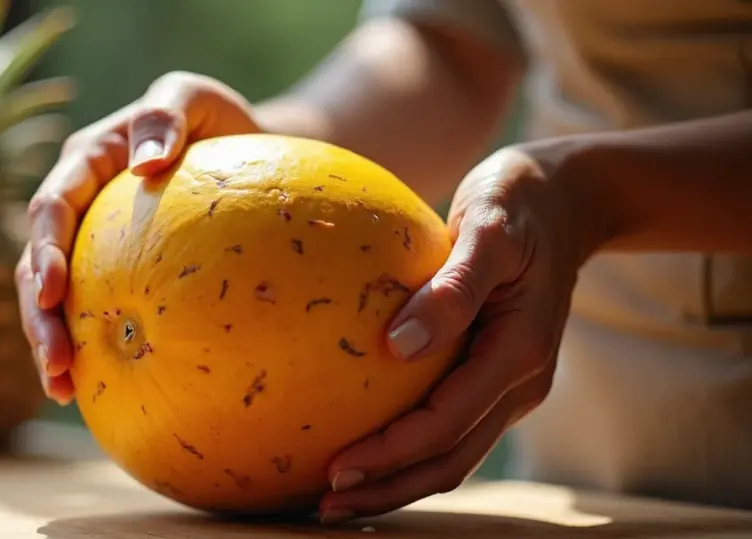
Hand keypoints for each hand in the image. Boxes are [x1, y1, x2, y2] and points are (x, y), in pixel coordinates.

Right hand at [14, 72, 260, 403]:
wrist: (243, 151)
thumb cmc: (218, 123)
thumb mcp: (195, 97)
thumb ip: (166, 114)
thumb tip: (147, 164)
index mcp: (87, 161)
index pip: (52, 205)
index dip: (45, 249)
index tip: (54, 291)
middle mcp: (78, 203)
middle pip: (37, 262)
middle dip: (38, 315)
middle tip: (56, 362)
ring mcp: (90, 241)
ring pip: (51, 296)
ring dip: (49, 341)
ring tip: (61, 388)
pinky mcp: (111, 271)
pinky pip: (91, 309)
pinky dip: (86, 346)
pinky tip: (93, 388)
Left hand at [318, 143, 601, 522]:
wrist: (567, 199)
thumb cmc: (519, 202)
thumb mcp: (489, 229)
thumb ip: (452, 288)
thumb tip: (396, 346)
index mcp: (518, 352)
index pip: (445, 425)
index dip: (390, 455)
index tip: (335, 470)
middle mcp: (519, 381)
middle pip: (449, 460)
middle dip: (388, 488)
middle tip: (324, 505)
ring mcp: (510, 383)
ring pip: (452, 453)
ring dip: (397, 479)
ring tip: (336, 494)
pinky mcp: (495, 374)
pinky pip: (450, 425)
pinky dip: (410, 447)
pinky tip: (367, 442)